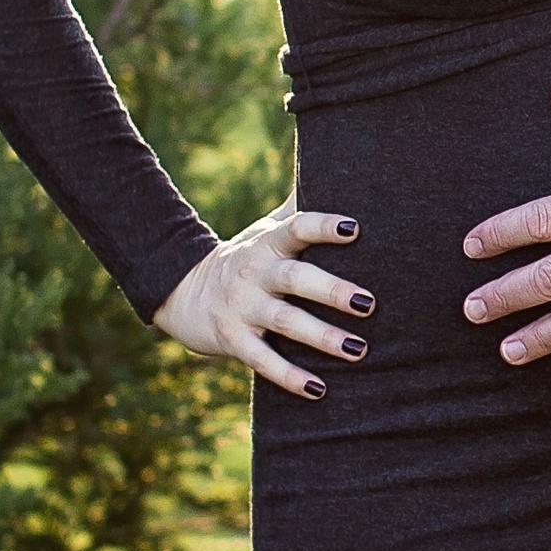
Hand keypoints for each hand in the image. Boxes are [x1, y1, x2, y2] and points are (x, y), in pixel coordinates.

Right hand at [154, 204, 370, 398]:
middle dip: (331, 290)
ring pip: (284, 322)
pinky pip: (262, 361)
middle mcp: (255, 272)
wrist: (182, 291)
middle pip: (295, 278)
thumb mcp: (265, 229)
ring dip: (321, 337)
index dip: (324, 226)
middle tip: (368, 303)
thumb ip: (298, 207)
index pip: (297, 228)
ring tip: (358, 350)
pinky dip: (289, 376)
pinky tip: (318, 389)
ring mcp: (242, 307)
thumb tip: (331, 161)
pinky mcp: (232, 340)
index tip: (355, 229)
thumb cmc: (246, 257)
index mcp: (268, 243)